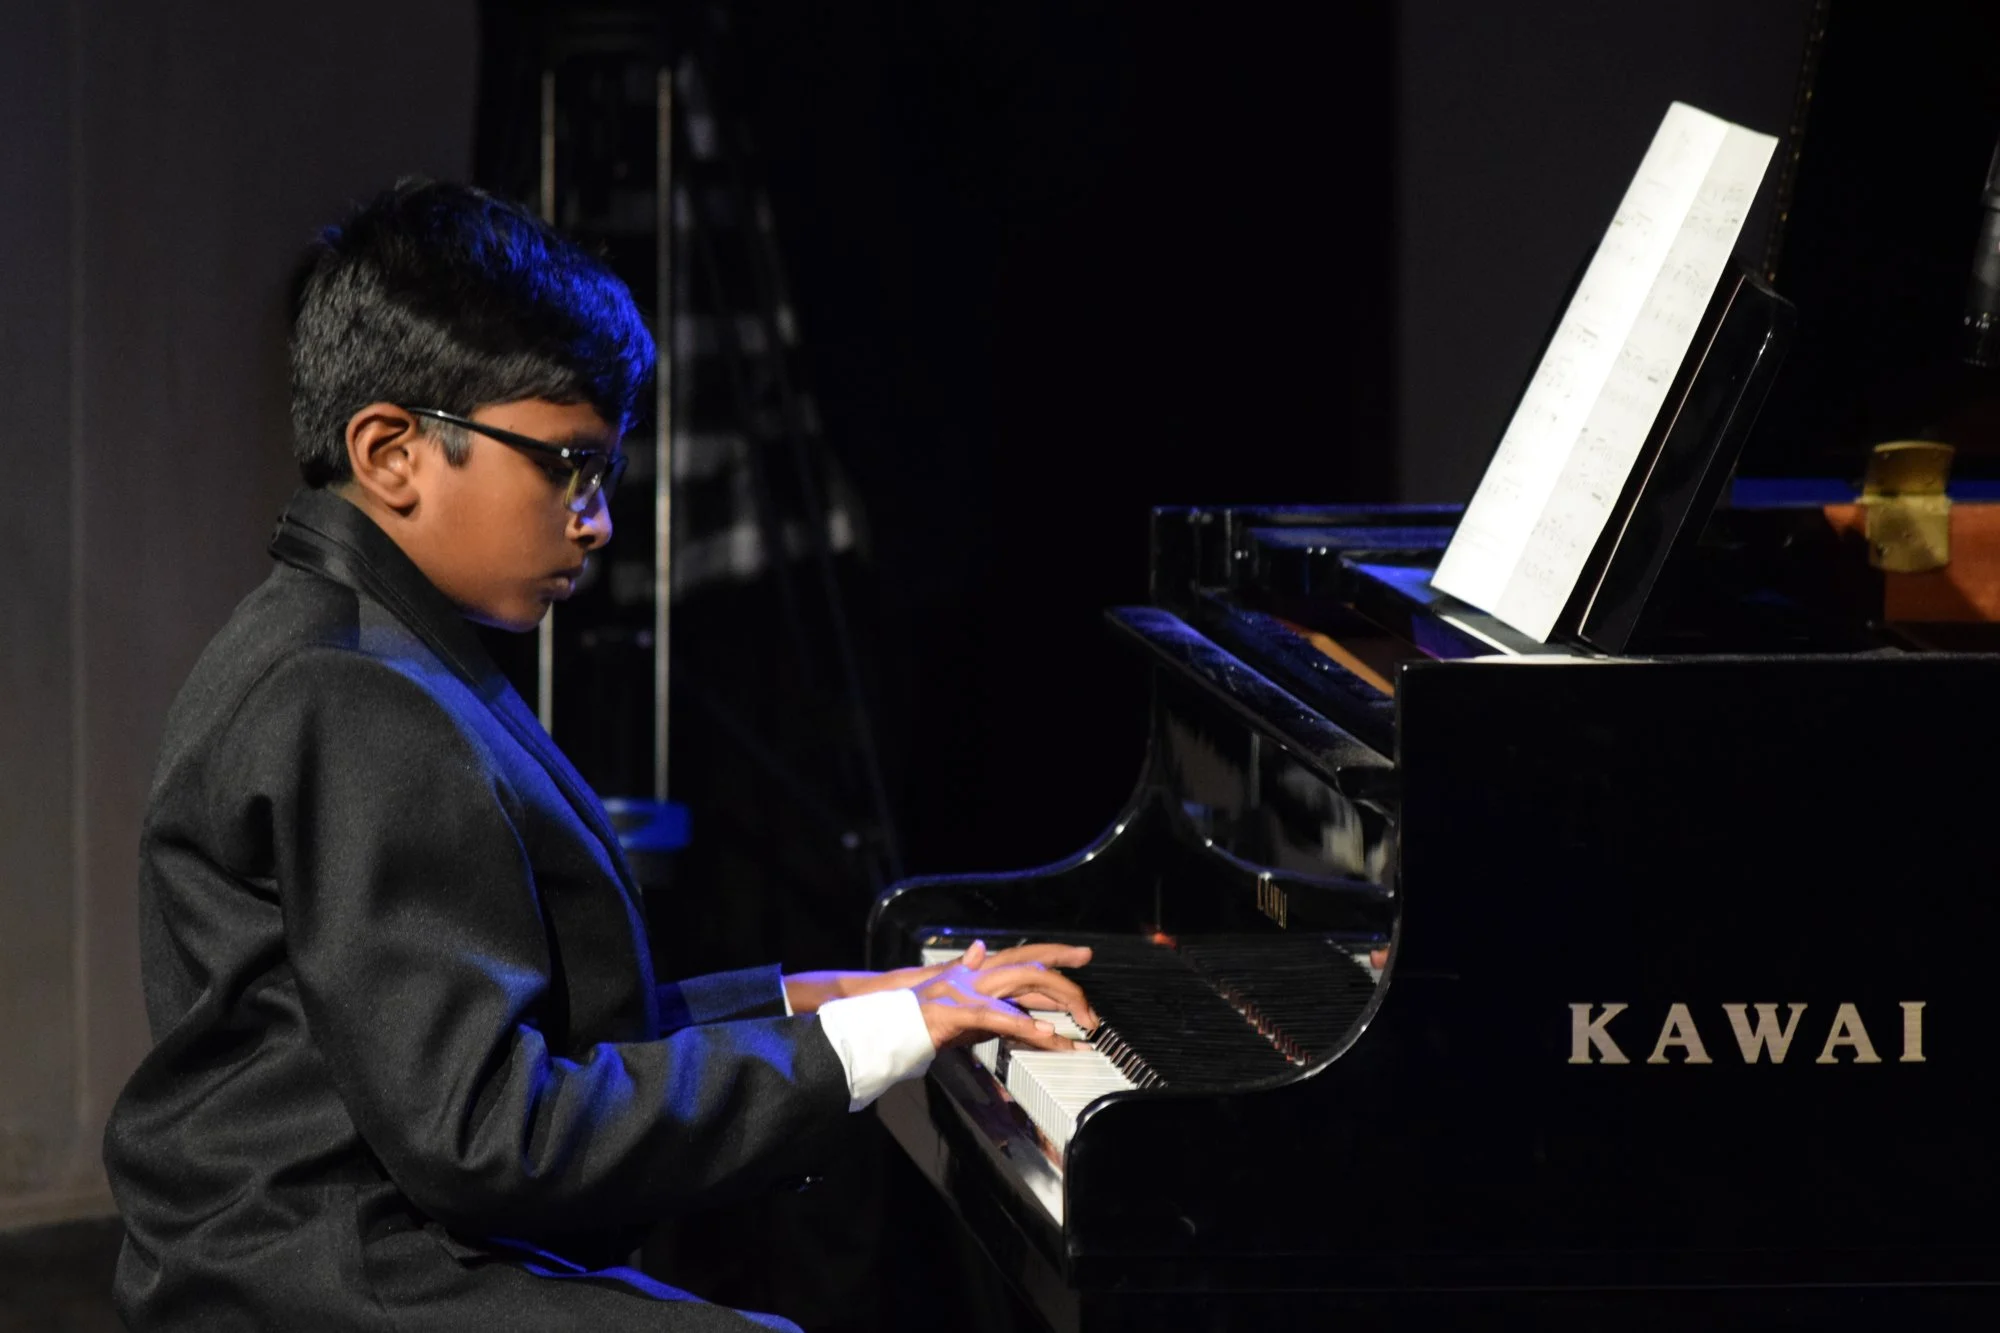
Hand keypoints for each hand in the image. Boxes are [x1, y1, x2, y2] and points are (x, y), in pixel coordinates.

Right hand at [913, 961, 1093, 1053]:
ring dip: (1054, 1003)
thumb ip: (990, 992)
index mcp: (985, 972)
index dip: (1057, 952)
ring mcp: (970, 990)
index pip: (1028, 957)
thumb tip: (999, 972)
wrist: (890, 1019)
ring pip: (1021, 986)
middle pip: (1033, 970)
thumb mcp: (964, 1001)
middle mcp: (982, 975)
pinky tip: (1044, 1033)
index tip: (1085, 955)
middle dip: (1068, 986)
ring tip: (1081, 1023)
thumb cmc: (925, 1011)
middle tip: (1093, 1013)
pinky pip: (997, 1016)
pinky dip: (1022, 1023)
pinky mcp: (959, 1011)